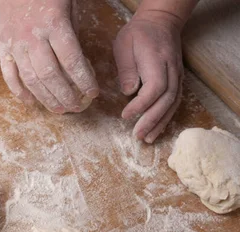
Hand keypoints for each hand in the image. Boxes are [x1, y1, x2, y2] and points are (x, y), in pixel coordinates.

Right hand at [0, 0, 98, 112]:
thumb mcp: (70, 6)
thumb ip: (73, 35)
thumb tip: (78, 66)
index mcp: (54, 24)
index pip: (71, 61)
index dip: (84, 80)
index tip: (93, 93)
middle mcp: (33, 37)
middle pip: (50, 75)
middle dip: (65, 95)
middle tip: (76, 107)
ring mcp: (15, 43)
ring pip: (30, 79)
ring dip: (46, 98)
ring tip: (59, 109)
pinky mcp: (3, 46)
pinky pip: (9, 75)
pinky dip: (19, 92)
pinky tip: (31, 102)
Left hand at [114, 10, 183, 142]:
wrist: (161, 22)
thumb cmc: (138, 34)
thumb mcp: (124, 45)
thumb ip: (126, 69)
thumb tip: (128, 92)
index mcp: (157, 61)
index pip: (154, 88)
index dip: (141, 105)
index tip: (125, 115)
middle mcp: (172, 70)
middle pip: (166, 100)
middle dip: (152, 120)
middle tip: (137, 136)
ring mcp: (177, 76)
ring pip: (173, 103)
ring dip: (161, 123)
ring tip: (148, 139)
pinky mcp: (177, 80)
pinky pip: (174, 102)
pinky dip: (166, 117)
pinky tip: (157, 129)